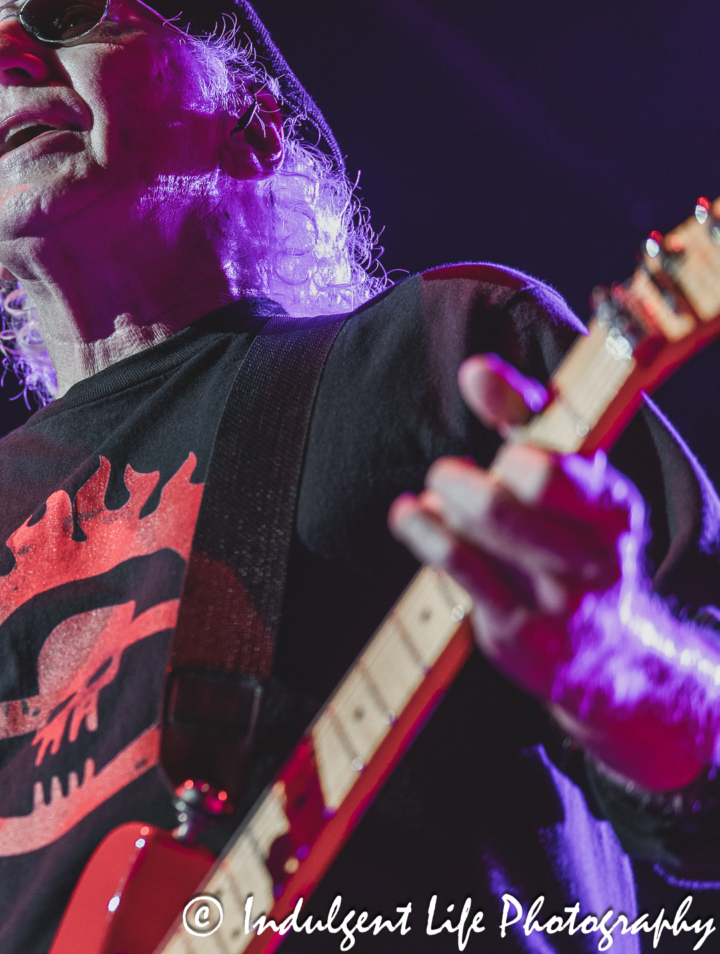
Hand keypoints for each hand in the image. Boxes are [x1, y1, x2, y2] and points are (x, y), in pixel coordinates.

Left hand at [388, 354, 715, 790]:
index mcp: (614, 509)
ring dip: (441, 504)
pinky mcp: (520, 635)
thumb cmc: (570, 542)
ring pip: (478, 529)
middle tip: (447, 476)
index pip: (560, 463)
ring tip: (435, 499)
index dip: (516, 429)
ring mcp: (558, 600)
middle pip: (508, 494)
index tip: (480, 393)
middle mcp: (594, 556)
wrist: (608, 657)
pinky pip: (458, 569)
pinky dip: (424, 532)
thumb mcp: (564, 479)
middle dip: (461, 478)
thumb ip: (523, 419)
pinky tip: (413, 517)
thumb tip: (475, 370)